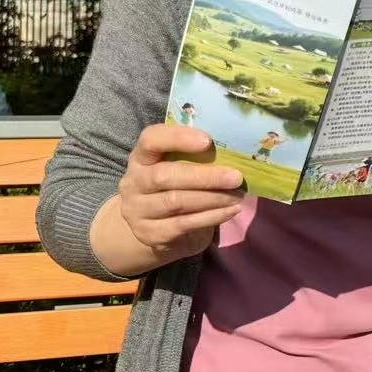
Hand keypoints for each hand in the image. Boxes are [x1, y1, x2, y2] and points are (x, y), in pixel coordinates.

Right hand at [116, 124, 244, 261]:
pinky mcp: (150, 234)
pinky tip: (232, 210)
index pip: (150, 140)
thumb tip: (233, 150)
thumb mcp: (177, 167)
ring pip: (175, 202)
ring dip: (212, 198)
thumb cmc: (175, 188)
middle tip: (236, 177)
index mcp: (141, 158)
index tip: (207, 141)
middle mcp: (133, 183)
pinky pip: (184, 224)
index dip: (177, 138)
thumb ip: (194, 156)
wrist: (155, 228)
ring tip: (238, 195)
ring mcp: (138, 211)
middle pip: (164, 176)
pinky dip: (212, 216)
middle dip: (204, 177)